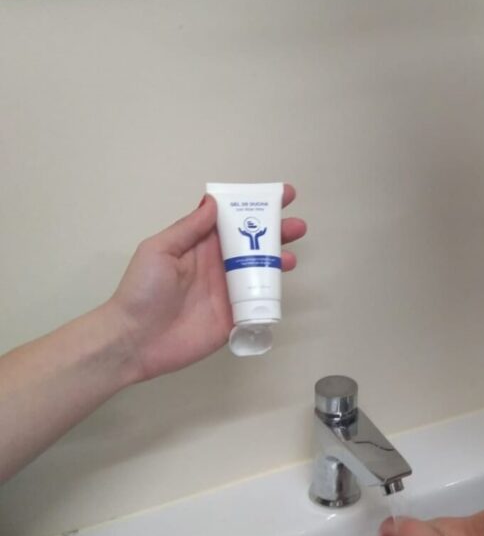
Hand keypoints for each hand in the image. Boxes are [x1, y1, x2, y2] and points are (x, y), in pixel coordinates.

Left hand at [107, 185, 306, 382]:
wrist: (134, 340)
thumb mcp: (159, 250)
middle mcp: (218, 265)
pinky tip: (280, 287)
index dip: (256, 206)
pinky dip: (273, 294)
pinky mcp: (233, 317)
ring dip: (278, 261)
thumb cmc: (141, 291)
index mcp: (201, 246)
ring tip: (291, 257)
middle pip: (254, 244)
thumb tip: (214, 202)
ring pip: (260, 271)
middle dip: (277, 232)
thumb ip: (188, 228)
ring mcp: (228, 291)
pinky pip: (258, 303)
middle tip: (297, 226)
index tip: (281, 195)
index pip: (233, 220)